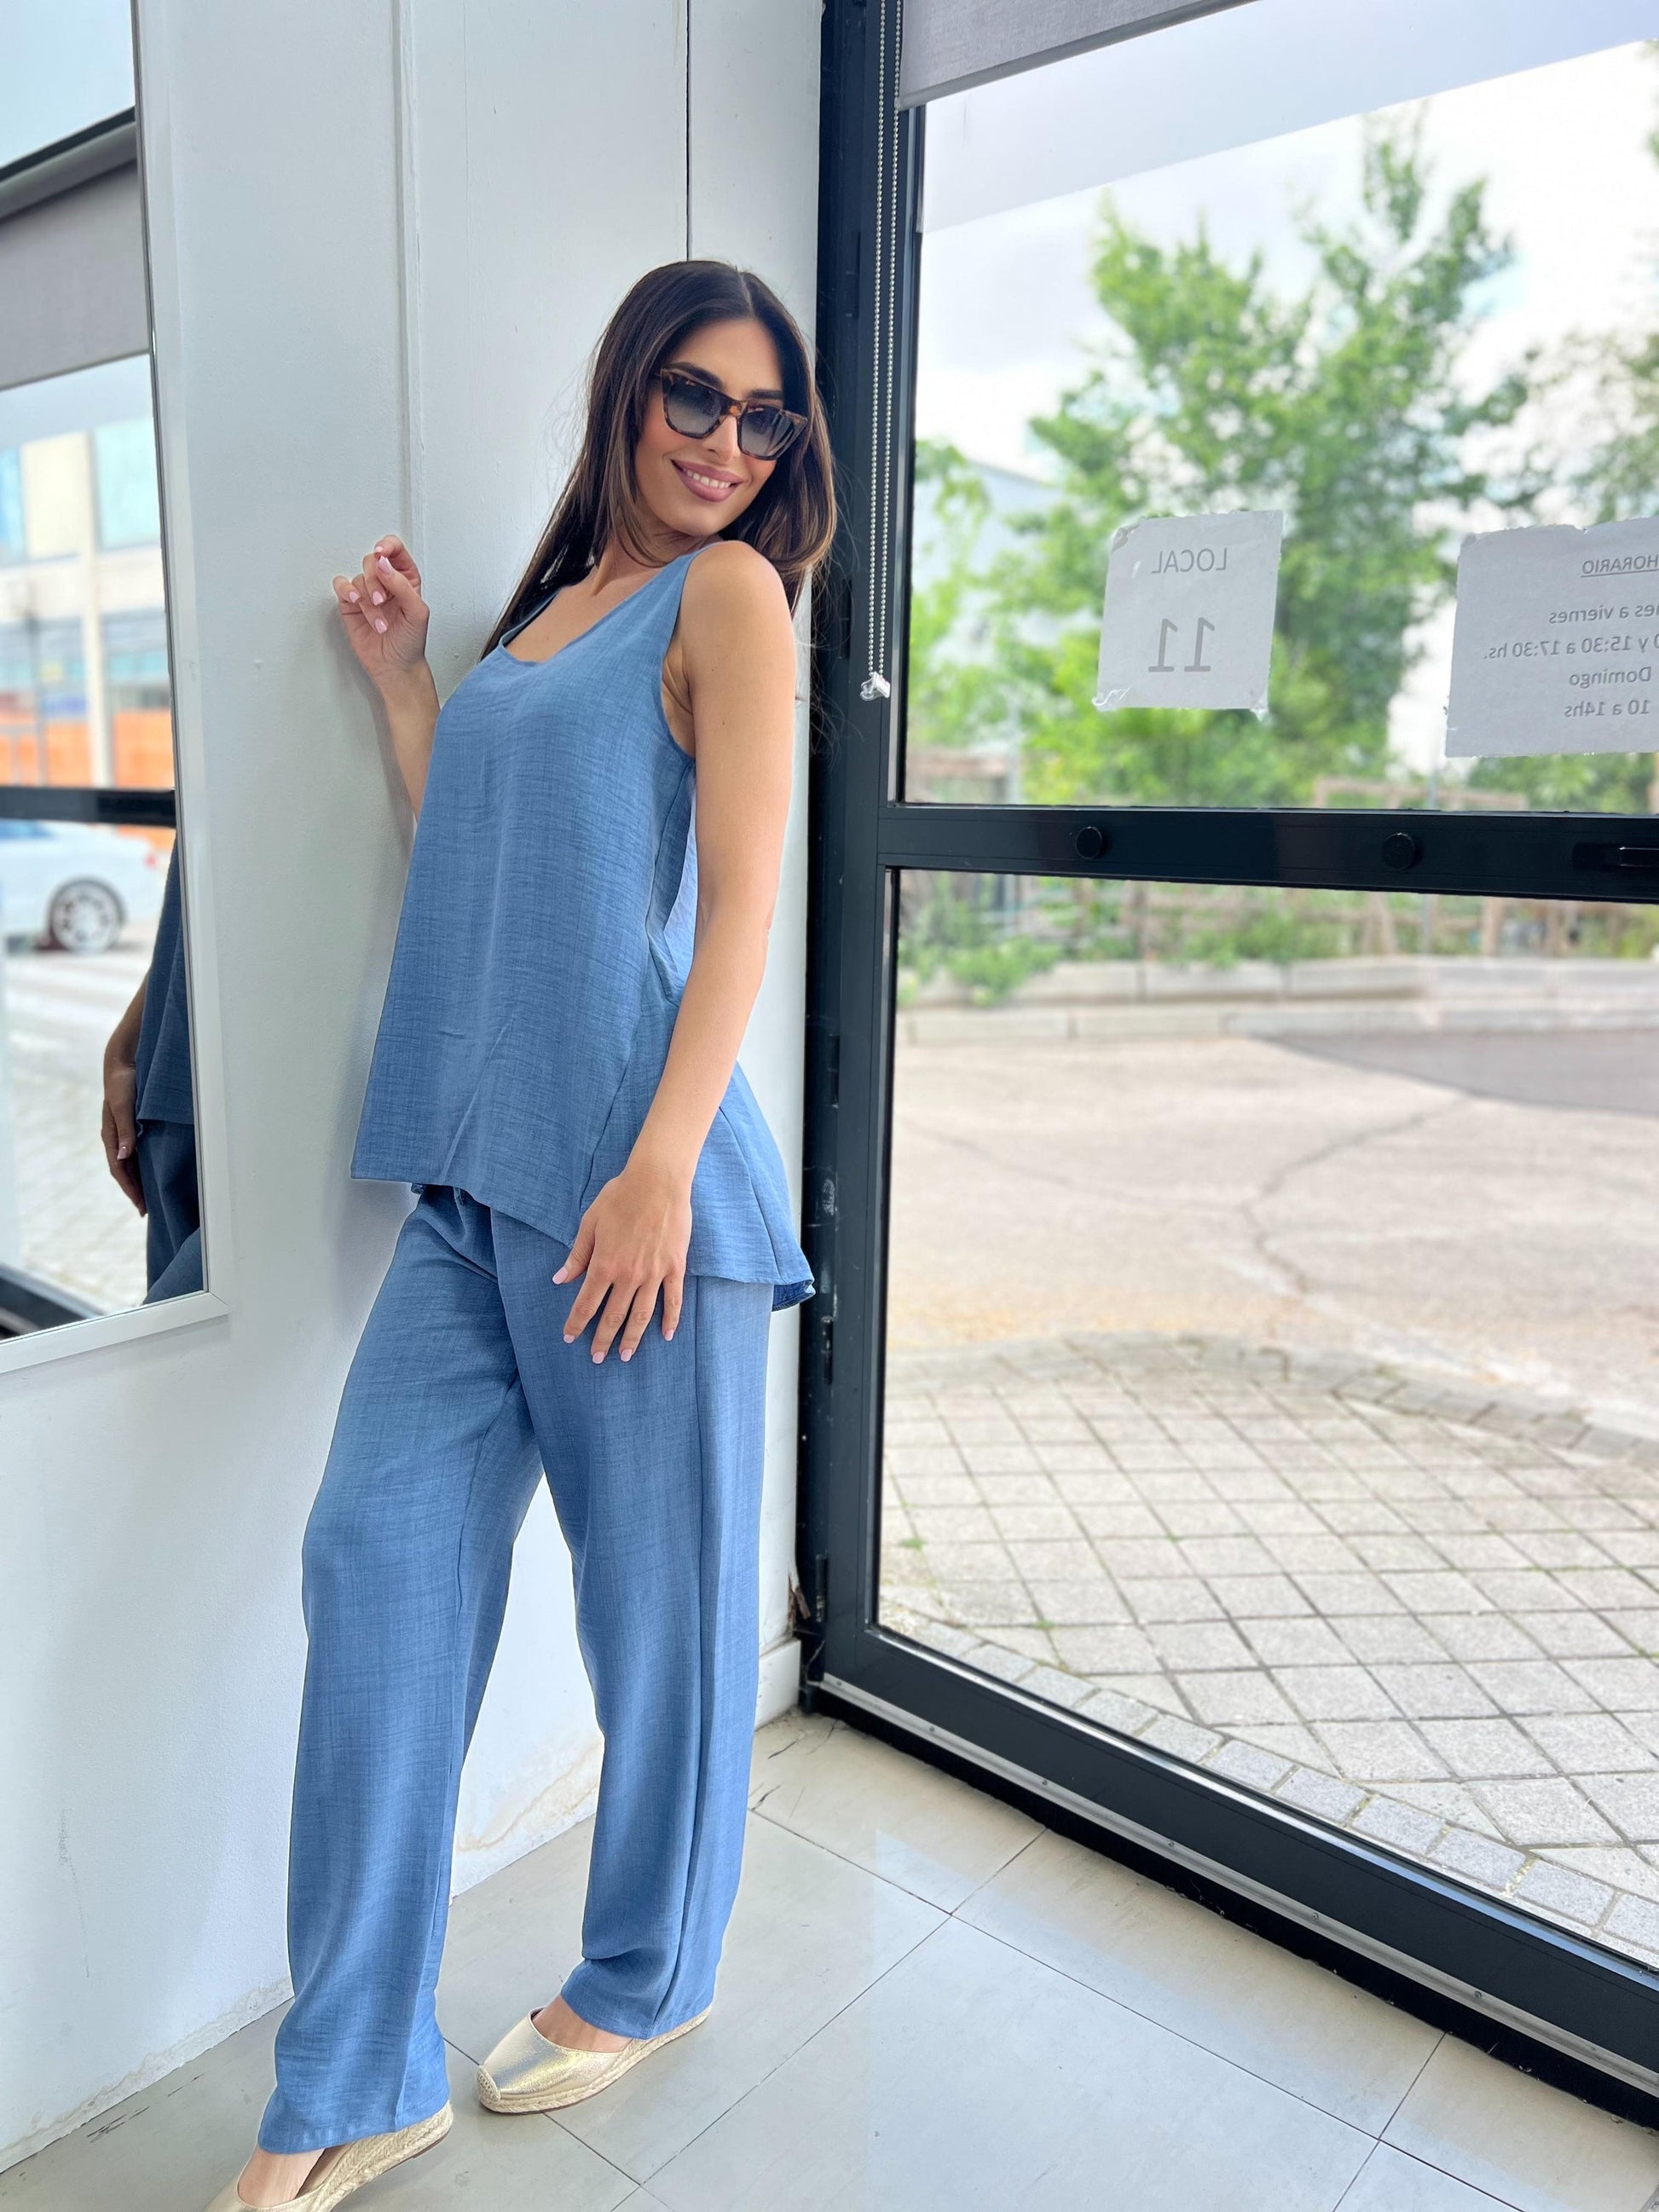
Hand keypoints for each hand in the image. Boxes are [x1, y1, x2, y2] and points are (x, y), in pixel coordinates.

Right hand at [100, 1048, 144, 1215]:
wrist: (122, 1063)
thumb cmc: (123, 1084)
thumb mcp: (124, 1107)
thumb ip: (125, 1131)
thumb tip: (124, 1157)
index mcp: (110, 1136)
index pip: (119, 1170)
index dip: (130, 1189)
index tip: (140, 1206)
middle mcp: (115, 1138)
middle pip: (124, 1171)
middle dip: (134, 1191)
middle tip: (145, 1211)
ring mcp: (123, 1133)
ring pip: (130, 1164)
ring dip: (138, 1181)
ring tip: (148, 1198)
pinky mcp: (132, 1126)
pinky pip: (136, 1152)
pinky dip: (142, 1166)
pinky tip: (151, 1173)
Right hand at [331, 534, 429, 696]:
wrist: (395, 666)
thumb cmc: (410, 642)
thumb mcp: (417, 613)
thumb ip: (402, 585)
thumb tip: (384, 564)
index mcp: (406, 579)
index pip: (395, 551)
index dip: (388, 546)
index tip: (382, 553)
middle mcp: (386, 583)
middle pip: (373, 561)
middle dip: (376, 580)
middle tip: (382, 601)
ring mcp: (368, 592)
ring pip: (359, 577)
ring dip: (368, 600)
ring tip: (379, 621)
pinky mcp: (351, 604)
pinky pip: (342, 586)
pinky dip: (347, 591)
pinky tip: (356, 602)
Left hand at [555, 1157, 691, 1361]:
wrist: (658, 1182)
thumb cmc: (620, 1197)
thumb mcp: (590, 1223)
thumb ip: (577, 1255)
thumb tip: (561, 1279)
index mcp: (603, 1265)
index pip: (586, 1303)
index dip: (576, 1323)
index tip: (570, 1337)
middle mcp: (628, 1276)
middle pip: (613, 1316)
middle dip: (602, 1339)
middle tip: (597, 1358)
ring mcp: (654, 1274)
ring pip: (642, 1314)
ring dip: (632, 1338)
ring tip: (625, 1356)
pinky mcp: (674, 1267)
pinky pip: (672, 1300)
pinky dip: (670, 1320)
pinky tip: (665, 1335)